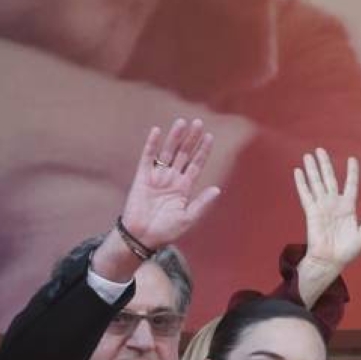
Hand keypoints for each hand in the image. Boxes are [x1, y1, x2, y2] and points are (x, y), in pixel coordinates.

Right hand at [120, 119, 220, 247]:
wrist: (143, 236)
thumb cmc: (166, 231)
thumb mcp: (188, 218)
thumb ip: (202, 203)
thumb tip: (217, 189)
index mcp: (184, 188)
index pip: (196, 165)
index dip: (202, 151)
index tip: (209, 137)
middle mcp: (172, 178)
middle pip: (183, 154)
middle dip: (191, 139)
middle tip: (198, 123)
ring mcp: (158, 176)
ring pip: (168, 152)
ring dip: (175, 137)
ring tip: (182, 122)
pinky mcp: (143, 176)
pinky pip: (147, 157)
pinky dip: (151, 144)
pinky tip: (157, 132)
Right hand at [294, 150, 360, 277]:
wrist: (331, 261)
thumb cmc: (348, 251)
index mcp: (348, 208)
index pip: (350, 185)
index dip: (352, 172)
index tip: (352, 159)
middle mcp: (334, 204)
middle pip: (329, 179)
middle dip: (325, 164)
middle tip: (320, 150)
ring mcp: (322, 207)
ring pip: (316, 183)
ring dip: (312, 169)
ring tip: (308, 155)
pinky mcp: (312, 212)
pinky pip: (306, 194)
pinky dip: (302, 183)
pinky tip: (298, 171)